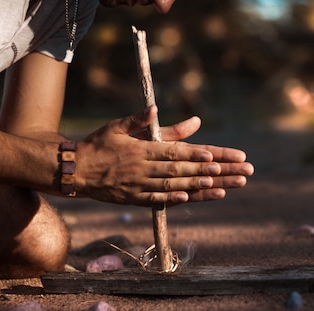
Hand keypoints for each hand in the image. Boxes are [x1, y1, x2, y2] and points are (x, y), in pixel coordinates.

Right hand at [75, 106, 253, 205]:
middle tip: (239, 171)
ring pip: (177, 186)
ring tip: (229, 186)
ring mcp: (141, 186)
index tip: (218, 156)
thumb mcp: (117, 127)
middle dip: (214, 171)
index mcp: (142, 149)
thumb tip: (157, 108)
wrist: (74, 171)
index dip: (197, 154)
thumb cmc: (97, 145)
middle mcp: (144, 169)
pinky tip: (195, 197)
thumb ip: (140, 120)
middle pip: (184, 170)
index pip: (175, 152)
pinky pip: (159, 200)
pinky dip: (176, 199)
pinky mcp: (135, 199)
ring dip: (204, 187)